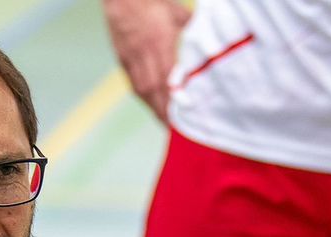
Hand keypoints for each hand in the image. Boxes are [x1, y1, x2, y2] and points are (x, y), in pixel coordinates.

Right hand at [104, 0, 188, 120]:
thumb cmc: (153, 2)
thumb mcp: (178, 14)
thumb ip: (192, 30)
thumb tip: (208, 43)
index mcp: (160, 43)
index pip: (167, 79)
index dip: (172, 100)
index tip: (181, 117)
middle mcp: (144, 54)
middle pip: (153, 90)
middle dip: (163, 112)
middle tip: (173, 130)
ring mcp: (131, 58)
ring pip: (141, 89)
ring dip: (152, 107)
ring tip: (163, 121)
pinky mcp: (122, 58)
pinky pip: (133, 82)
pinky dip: (143, 96)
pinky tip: (151, 102)